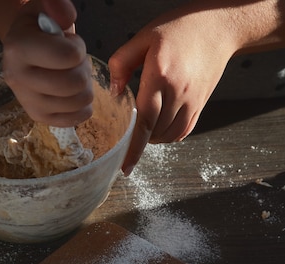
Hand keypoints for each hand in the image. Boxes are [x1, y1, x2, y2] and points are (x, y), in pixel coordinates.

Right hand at [2, 0, 92, 126]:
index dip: (78, 49)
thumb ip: (57, 5)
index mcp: (19, 49)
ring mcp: (28, 103)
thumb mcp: (44, 6)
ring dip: (84, 87)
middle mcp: (19, 80)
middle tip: (74, 63)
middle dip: (83, 70)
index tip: (70, 45)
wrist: (23, 50)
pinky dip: (82, 106)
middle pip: (74, 83)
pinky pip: (75, 119)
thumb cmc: (39, 27)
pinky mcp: (39, 118)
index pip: (67, 57)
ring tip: (72, 75)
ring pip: (78, 102)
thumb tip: (67, 18)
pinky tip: (74, 94)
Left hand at [109, 4, 236, 174]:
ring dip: (154, 138)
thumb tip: (114, 92)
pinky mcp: (200, 105)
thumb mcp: (144, 37)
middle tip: (130, 129)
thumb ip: (122, 63)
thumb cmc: (180, 28)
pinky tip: (161, 127)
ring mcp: (192, 101)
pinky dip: (169, 136)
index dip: (134, 147)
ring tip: (145, 125)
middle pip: (154, 131)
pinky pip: (183, 131)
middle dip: (140, 137)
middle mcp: (178, 92)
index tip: (126, 168)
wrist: (218, 27)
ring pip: (168, 135)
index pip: (144, 121)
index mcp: (160, 76)